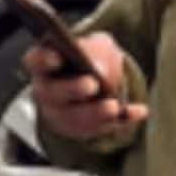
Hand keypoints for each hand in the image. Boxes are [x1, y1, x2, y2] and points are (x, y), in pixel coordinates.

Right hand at [24, 32, 147, 139]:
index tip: (57, 57)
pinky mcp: (83, 130)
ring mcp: (62, 115)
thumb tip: (97, 64)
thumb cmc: (78, 62)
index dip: (44, 59)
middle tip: (91, 84)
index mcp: (41, 66)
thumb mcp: (84, 46)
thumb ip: (90, 47)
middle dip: (73, 88)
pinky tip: (139, 111)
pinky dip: (123, 120)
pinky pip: (103, 127)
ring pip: (76, 117)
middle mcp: (47, 92)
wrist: (79, 91)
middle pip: (55, 93)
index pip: (36, 61)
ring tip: (113, 106)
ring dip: (96, 112)